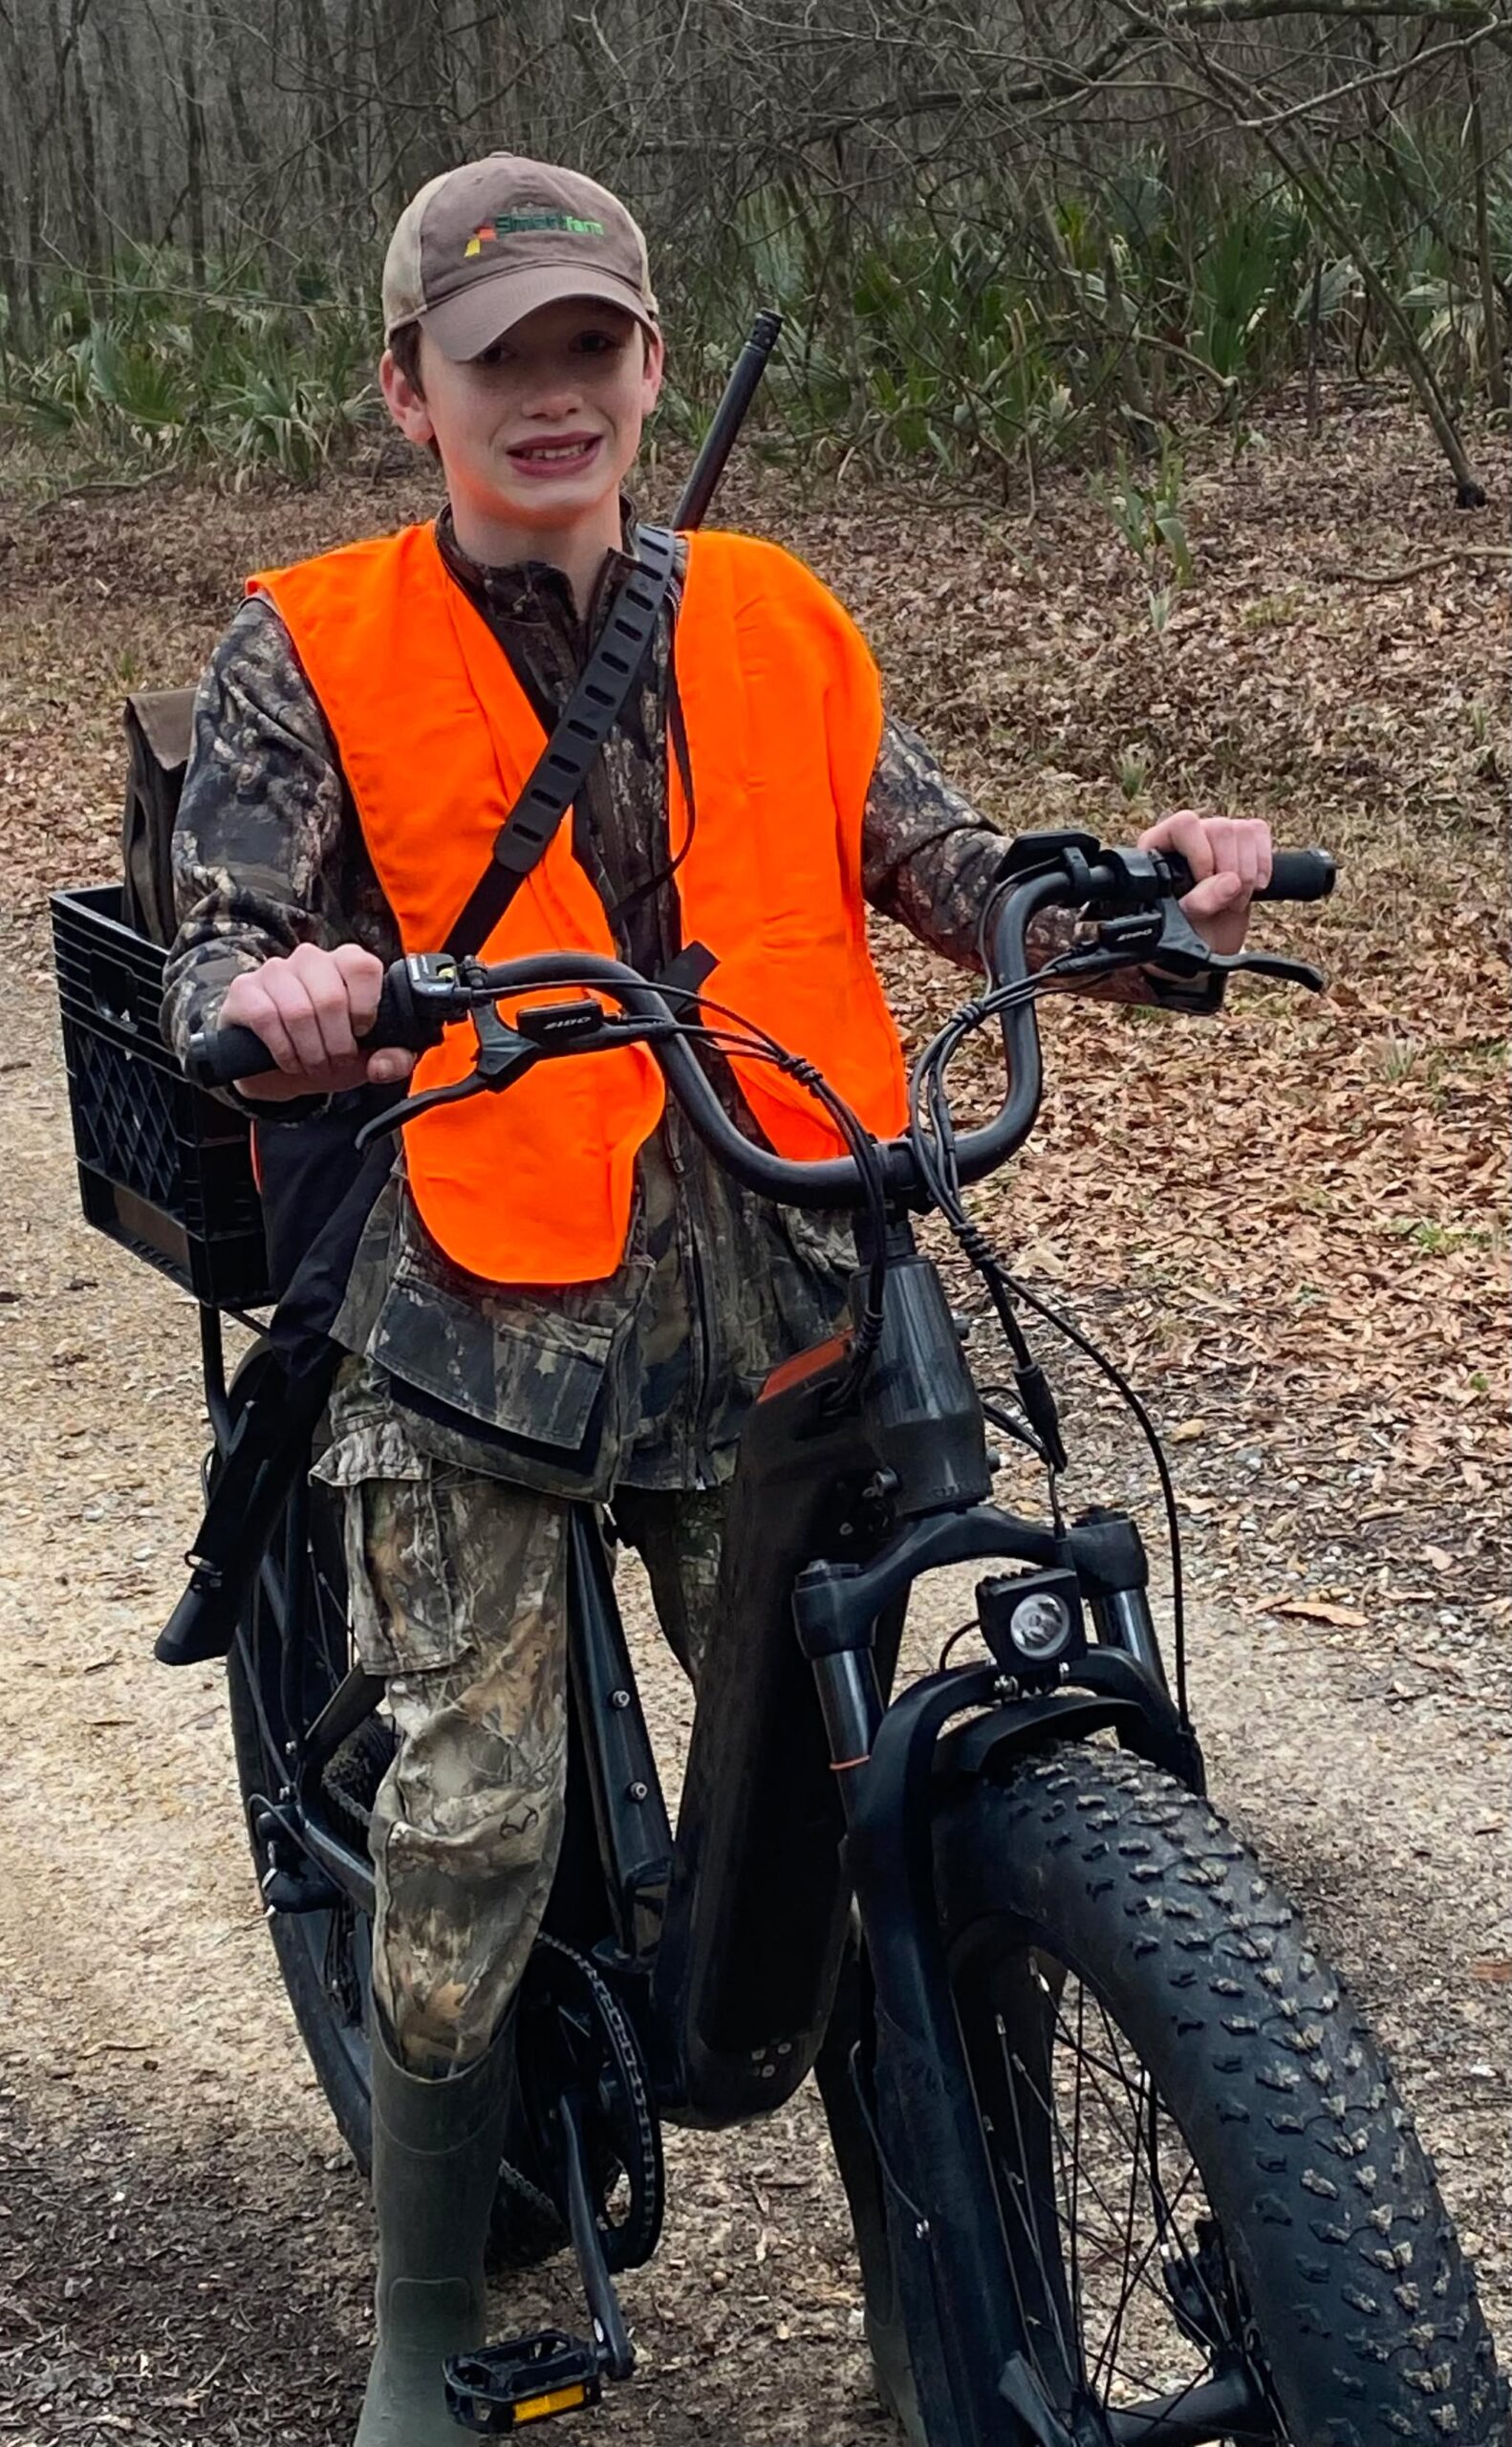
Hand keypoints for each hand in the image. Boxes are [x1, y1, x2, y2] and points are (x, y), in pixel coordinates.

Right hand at [218, 942, 417, 1101]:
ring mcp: (274, 971)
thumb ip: (392, 1059)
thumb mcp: (367, 1058)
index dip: (365, 1008)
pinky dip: (283, 1050)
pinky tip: (289, 1061)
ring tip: (314, 1064)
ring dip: (311, 1051)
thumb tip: (386, 1064)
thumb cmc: (328, 1049)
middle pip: (331, 998)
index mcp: (346, 963)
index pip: (363, 966)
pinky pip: (266, 1017)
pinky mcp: (244, 990)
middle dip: (338, 1044)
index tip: (362, 1033)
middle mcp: (310, 958)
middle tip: (336, 1061)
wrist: (278, 1066)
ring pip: (299, 1011)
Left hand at [1137, 812, 1272, 956]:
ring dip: (1248, 872)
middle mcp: (1188, 836)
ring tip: (1237, 900)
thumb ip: (1199, 903)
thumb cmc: (1184, 931)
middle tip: (1227, 903)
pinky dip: (1263, 862)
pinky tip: (1256, 886)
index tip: (1204, 882)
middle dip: (1231, 870)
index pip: (1185, 825)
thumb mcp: (1184, 923)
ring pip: (1243, 831)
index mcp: (1158, 846)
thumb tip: (1232, 881)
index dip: (1201, 854)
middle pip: (1221, 828)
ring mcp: (1215, 836)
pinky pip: (1259, 832)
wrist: (1205, 940)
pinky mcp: (1241, 842)